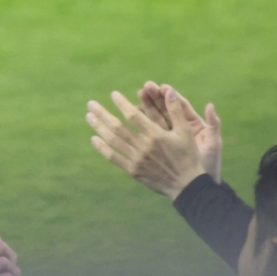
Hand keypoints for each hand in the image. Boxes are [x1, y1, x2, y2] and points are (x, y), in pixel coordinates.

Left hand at [86, 87, 207, 200]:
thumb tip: (169, 90)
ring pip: (113, 141)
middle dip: (102, 114)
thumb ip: (176, 110)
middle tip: (90, 104)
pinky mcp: (132, 170)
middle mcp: (143, 146)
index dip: (121, 104)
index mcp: (156, 135)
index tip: (113, 94)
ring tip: (89, 117)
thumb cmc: (187, 155)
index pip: (133, 115)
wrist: (186, 185)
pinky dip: (102, 148)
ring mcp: (136, 159)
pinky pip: (113, 158)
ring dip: (99, 128)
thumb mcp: (186, 131)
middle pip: (117, 127)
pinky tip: (93, 139)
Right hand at [137, 81, 221, 181]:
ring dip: (145, 108)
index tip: (163, 87)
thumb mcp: (213, 144)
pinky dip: (140, 126)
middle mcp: (179, 129)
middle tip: (145, 87)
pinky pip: (148, 133)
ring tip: (136, 98)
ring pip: (155, 119)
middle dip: (155, 98)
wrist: (198, 185)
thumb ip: (214, 124)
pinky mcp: (158, 146)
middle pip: (165, 109)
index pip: (180, 106)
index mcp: (193, 125)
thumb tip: (210, 105)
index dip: (172, 96)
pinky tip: (130, 118)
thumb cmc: (208, 165)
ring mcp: (167, 137)